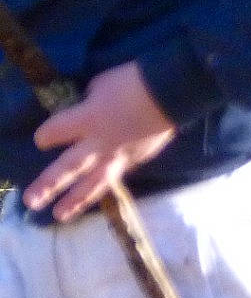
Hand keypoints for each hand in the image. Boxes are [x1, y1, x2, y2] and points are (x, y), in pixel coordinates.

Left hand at [27, 62, 175, 221]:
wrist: (172, 92)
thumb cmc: (133, 82)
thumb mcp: (100, 85)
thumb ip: (88, 103)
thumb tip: (86, 111)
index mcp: (85, 120)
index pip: (53, 133)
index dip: (46, 136)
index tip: (44, 139)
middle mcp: (98, 144)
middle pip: (67, 168)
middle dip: (47, 185)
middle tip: (31, 202)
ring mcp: (119, 155)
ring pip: (93, 183)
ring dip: (75, 201)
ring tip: (59, 215)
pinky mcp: (137, 159)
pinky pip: (118, 175)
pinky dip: (106, 184)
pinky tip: (100, 190)